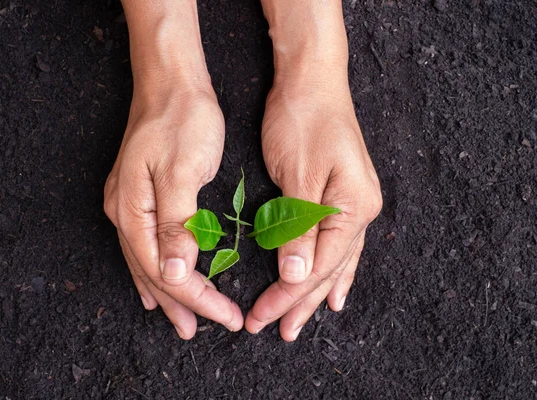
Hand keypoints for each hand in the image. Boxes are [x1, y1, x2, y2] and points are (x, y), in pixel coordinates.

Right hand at [104, 87, 243, 338]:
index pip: (164, 269)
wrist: (171, 81)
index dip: (195, 297)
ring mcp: (127, 204)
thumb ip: (177, 224)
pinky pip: (144, 245)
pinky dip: (154, 270)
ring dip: (166, 293)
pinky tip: (158, 283)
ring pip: (146, 262)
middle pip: (151, 271)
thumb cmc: (182, 120)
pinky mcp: (138, 196)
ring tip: (181, 321)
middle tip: (204, 329)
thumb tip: (173, 274)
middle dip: (182, 302)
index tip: (225, 316)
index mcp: (133, 209)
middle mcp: (123, 212)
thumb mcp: (183, 171)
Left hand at [245, 75, 381, 340]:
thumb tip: (297, 275)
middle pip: (329, 269)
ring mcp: (355, 204)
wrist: (312, 80)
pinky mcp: (341, 197)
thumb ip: (299, 228)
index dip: (288, 295)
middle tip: (277, 330)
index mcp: (352, 208)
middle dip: (301, 301)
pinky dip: (333, 270)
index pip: (318, 266)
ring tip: (302, 322)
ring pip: (336, 261)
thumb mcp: (298, 175)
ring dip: (317, 293)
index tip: (261, 316)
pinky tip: (335, 290)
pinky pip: (339, 245)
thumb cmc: (303, 121)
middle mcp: (361, 211)